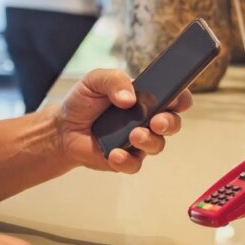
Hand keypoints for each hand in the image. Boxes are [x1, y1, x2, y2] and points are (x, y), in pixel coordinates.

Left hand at [52, 68, 191, 173]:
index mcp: (146, 98)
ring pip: (157, 145)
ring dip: (148, 141)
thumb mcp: (95, 80)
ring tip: (133, 136)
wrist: (63, 128)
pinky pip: (135, 164)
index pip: (173, 97)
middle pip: (172, 123)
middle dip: (169, 123)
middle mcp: (147, 120)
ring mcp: (138, 141)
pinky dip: (126, 160)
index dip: (181, 98)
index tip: (177, 99)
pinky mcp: (125, 160)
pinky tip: (114, 154)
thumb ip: (114, 80)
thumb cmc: (83, 102)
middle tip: (156, 121)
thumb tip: (129, 98)